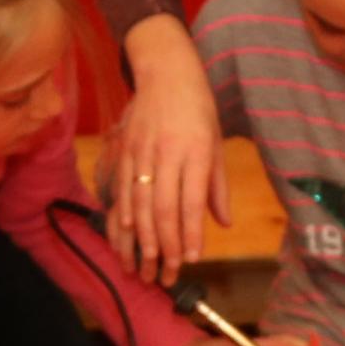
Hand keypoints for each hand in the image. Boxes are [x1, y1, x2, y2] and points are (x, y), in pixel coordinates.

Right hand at [107, 21, 220, 279]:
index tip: (191, 260)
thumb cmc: (199, 108)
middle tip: (166, 275)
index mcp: (196, 151)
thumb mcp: (217, 142)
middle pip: (162, 209)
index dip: (190, 234)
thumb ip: (217, 185)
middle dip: (164, 247)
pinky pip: (121, 189)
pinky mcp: (124, 150)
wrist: (166, 70)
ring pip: (138, 203)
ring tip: (144, 266)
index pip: (192, 201)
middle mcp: (167, 153)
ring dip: (141, 239)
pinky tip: (124, 235)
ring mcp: (142, 152)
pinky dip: (122, 215)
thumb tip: (223, 223)